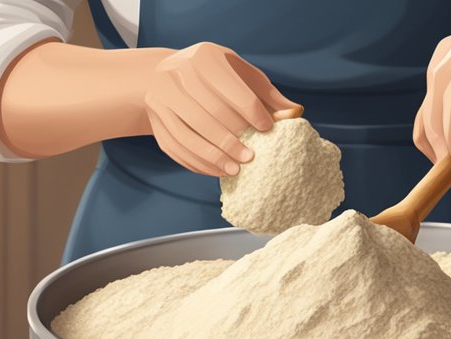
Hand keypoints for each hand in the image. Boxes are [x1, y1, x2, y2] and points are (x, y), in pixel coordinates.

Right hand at [144, 42, 300, 176]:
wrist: (164, 76)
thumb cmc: (213, 76)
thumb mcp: (240, 74)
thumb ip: (266, 93)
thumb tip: (295, 112)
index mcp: (203, 58)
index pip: (231, 89)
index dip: (252, 111)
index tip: (268, 129)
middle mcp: (177, 74)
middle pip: (209, 114)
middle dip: (233, 139)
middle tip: (252, 156)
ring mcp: (161, 99)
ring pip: (189, 135)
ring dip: (215, 156)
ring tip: (237, 169)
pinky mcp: (155, 122)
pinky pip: (178, 148)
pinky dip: (199, 163)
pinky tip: (219, 170)